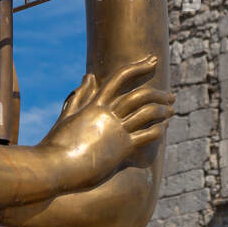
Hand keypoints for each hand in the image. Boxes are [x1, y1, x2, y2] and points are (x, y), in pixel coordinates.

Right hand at [40, 55, 173, 190]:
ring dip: (163, 110)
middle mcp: (108, 114)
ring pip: (148, 113)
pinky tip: (163, 128)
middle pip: (140, 95)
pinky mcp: (122, 149)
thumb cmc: (57, 143)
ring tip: (171, 111)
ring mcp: (116, 130)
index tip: (151, 60)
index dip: (138, 66)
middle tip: (171, 95)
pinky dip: (158, 130)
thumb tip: (89, 76)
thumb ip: (81, 96)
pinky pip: (147, 135)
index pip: (120, 77)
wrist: (55, 166)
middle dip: (159, 93)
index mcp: (95, 104)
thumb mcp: (68, 115)